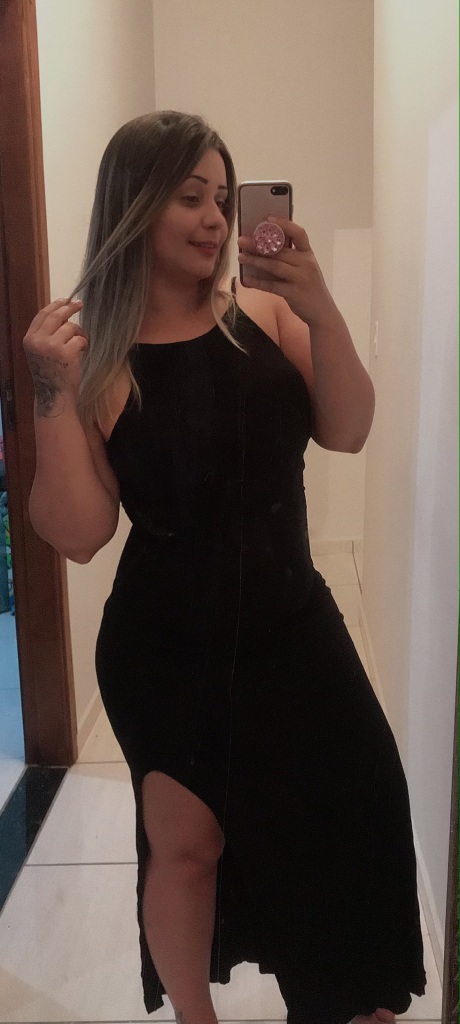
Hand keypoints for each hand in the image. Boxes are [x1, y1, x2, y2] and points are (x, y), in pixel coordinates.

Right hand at [23, 298, 88, 414]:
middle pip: (56, 316)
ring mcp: (51, 347)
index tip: (66, 300)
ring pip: (70, 328)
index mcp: (29, 339)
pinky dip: (84, 344)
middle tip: (80, 304)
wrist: (54, 397)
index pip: (42, 315)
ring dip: (78, 333)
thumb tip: (61, 313)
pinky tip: (82, 352)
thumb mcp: (40, 352)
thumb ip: (46, 335)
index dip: (55, 305)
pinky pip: (79, 339)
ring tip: (79, 344)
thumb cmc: (50, 375)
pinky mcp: (66, 353)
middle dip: (70, 308)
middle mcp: (38, 341)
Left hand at [238, 216, 336, 327]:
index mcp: (308, 254)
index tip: (267, 218)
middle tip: (241, 240)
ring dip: (255, 261)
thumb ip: (291, 257)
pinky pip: (272, 286)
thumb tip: (264, 246)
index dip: (284, 224)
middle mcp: (306, 264)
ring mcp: (301, 279)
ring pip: (274, 266)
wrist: (322, 312)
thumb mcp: (305, 268)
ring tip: (241, 257)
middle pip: (280, 250)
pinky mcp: (294, 293)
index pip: (299, 233)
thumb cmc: (309, 287)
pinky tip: (246, 279)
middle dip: (258, 244)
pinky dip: (258, 282)